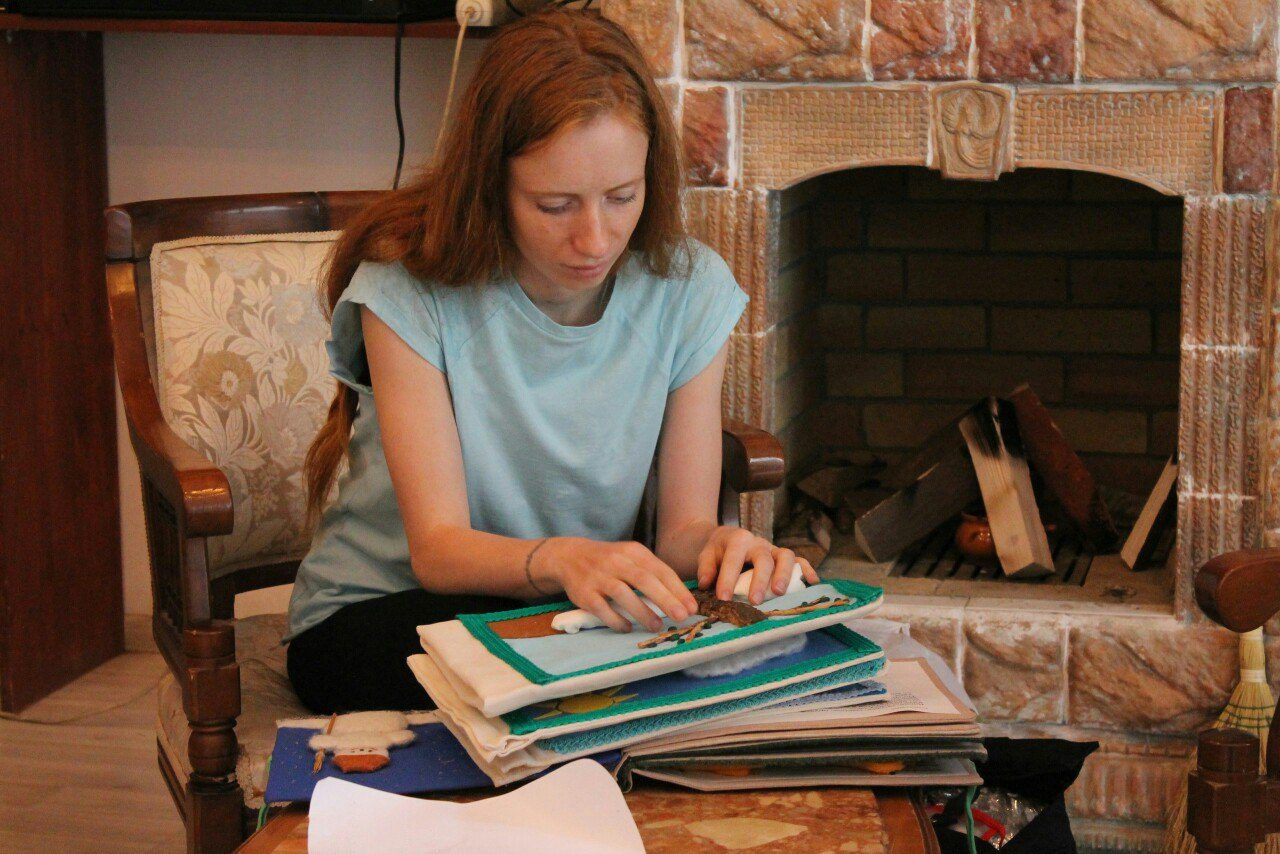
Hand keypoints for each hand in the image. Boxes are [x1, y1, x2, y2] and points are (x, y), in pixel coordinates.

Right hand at [534, 537, 697, 632]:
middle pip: (644, 580)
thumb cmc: (610, 561)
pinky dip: (616, 620)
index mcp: (633, 552)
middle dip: (666, 599)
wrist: (570, 556)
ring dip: (642, 612)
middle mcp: (616, 561)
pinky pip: (602, 608)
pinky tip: (628, 628)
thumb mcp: (631, 557)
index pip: (660, 570)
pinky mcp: (584, 593)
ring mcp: (599, 577)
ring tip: (658, 627)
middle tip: (682, 617)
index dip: (678, 590)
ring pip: (623, 594)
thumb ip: (653, 573)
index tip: (692, 607)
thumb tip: (681, 598)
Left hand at [696, 526, 819, 604]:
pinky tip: (812, 582)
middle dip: (759, 580)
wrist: (727, 539)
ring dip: (784, 575)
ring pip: (785, 556)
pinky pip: (799, 560)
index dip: (728, 579)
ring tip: (779, 593)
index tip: (723, 598)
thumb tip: (706, 583)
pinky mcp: (783, 557)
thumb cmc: (718, 551)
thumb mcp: (706, 555)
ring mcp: (773, 549)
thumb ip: (706, 567)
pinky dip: (807, 570)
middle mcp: (758, 543)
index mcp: (738, 540)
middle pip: (763, 559)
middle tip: (754, 601)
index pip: (733, 559)